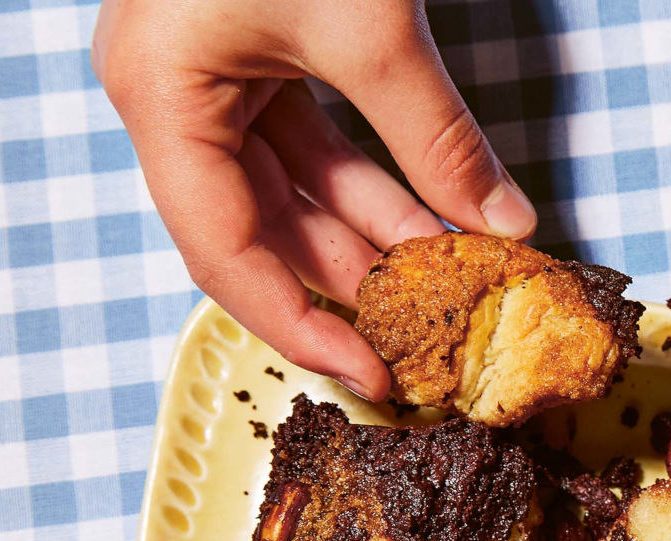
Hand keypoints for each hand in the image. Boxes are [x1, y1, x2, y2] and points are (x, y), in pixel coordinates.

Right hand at [93, 0, 536, 398]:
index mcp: (163, 97)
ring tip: (459, 288)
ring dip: (380, 236)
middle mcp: (174, 96)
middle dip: (357, 282)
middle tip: (436, 340)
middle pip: (264, 229)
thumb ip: (436, 139)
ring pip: (299, 189)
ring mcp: (214, 74)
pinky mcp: (258, 51)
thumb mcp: (369, 28)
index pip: (225, 254)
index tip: (376, 375)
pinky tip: (444, 221)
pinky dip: (380, 180)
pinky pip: (317, 142)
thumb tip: (507, 231)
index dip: (302, 323)